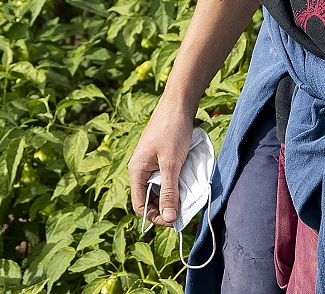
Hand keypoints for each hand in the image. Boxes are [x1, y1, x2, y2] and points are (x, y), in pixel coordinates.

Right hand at [128, 98, 195, 225]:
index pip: (140, 206)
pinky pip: (166, 177)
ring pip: (159, 188)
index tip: (174, 220)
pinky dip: (175, 183)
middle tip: (184, 211)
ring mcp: (150, 163)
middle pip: (150, 199)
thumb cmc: (172, 130)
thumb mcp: (171, 164)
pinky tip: (187, 184)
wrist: (178, 103)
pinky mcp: (160, 157)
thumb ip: (170, 191)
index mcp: (136, 171)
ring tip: (187, 198)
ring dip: (172, 195)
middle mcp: (141, 169)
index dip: (156, 217)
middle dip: (166, 207)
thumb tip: (169, 218)